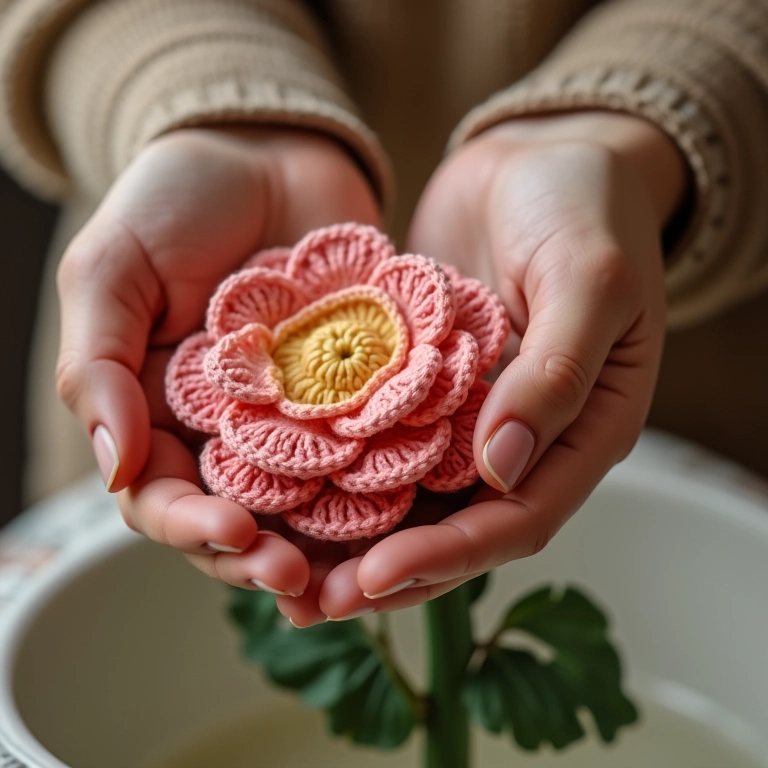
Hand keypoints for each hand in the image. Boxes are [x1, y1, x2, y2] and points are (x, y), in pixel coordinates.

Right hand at [56, 127, 379, 594]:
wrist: (267, 151)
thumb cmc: (174, 202)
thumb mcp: (110, 272)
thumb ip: (100, 367)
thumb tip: (112, 466)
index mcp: (164, 417)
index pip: (166, 498)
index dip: (193, 528)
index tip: (231, 532)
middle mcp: (235, 432)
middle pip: (246, 519)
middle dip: (267, 556)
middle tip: (300, 579)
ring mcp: (304, 416)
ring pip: (315, 502)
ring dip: (334, 543)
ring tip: (362, 572)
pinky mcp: (363, 391)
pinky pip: (377, 444)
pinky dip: (391, 477)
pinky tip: (416, 502)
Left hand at [279, 111, 685, 624]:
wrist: (539, 157)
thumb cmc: (587, 209)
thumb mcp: (588, 280)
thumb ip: (555, 375)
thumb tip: (502, 471)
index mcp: (580, 431)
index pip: (517, 519)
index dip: (448, 556)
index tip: (373, 578)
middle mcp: (522, 438)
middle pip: (453, 526)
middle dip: (385, 569)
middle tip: (310, 603)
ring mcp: (465, 413)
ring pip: (407, 494)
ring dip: (349, 537)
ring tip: (279, 568)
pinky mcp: (419, 382)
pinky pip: (377, 435)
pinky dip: (335, 465)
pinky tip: (278, 486)